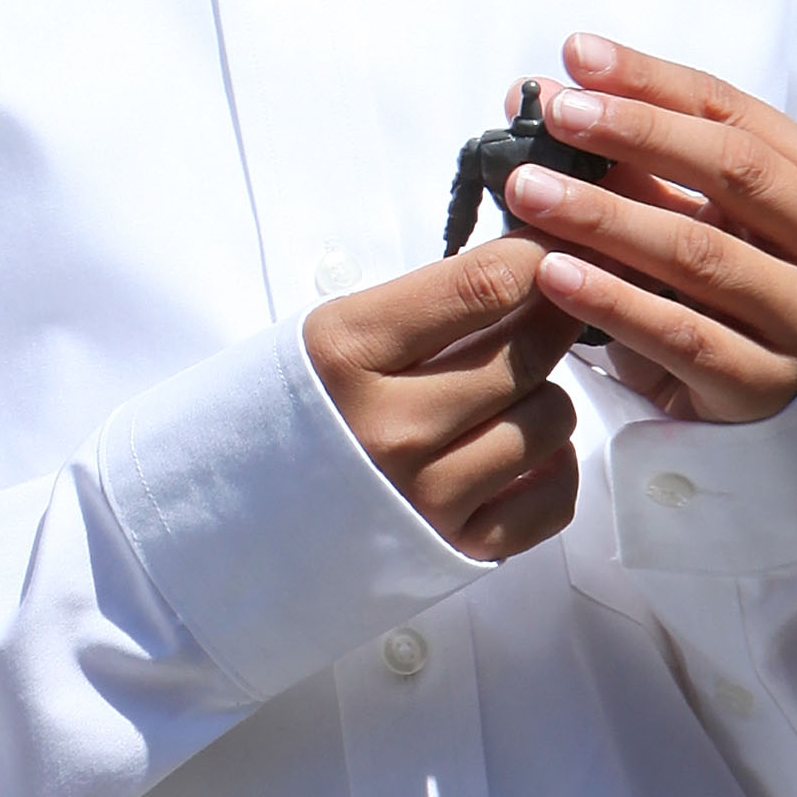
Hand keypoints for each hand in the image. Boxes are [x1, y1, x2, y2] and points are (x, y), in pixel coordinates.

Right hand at [304, 238, 585, 558]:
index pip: (481, 286)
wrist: (242, 509)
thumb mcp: (341, 331)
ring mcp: (424, 495)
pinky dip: (553, 467)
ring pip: (548, 422)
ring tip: (509, 389)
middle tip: (553, 305)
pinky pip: (554, 500)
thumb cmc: (304, 404)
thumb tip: (534, 263)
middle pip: (525, 353)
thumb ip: (431, 302)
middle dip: (552, 318)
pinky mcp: (455, 548)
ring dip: (544, 395)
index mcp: (346, 354)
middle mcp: (388, 427)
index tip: (551, 248)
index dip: (537, 257)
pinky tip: (524, 447)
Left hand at [504, 37, 796, 425]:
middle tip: (555, 113)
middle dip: (635, 132)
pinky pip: (680, 335)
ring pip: (700, 253)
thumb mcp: (685, 212)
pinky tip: (552, 272)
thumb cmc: (715, 290)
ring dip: (604, 214)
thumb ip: (625, 156)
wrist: (756, 413)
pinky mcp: (767, 388)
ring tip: (528, 189)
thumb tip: (534, 92)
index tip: (577, 55)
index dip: (652, 80)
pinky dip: (610, 299)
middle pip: (732, 168)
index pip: (732, 111)